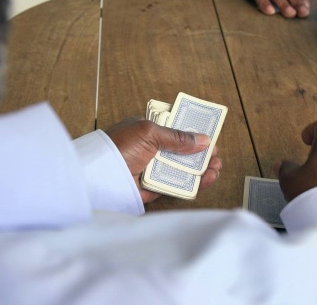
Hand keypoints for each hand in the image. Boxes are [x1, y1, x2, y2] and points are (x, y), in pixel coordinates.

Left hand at [106, 117, 221, 202]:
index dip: (193, 133)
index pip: (175, 130)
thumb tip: (202, 139)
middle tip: (217, 157)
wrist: (99, 176)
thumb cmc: (118, 148)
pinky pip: (176, 185)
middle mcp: (152, 149)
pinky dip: (192, 184)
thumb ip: (177, 137)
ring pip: (182, 169)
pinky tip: (205, 180)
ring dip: (201, 169)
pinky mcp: (154, 187)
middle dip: (202, 154)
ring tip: (216, 169)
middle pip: (182, 151)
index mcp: (148, 131)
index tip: (210, 137)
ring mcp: (153, 168)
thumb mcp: (149, 133)